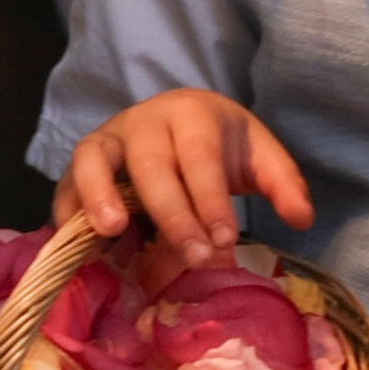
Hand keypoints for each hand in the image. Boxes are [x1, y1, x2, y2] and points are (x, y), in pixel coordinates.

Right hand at [55, 89, 314, 265]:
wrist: (182, 116)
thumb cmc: (221, 143)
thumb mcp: (259, 155)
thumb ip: (284, 183)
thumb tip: (302, 218)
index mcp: (194, 112)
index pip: (201, 156)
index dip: (210, 199)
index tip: (224, 241)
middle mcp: (146, 120)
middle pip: (152, 164)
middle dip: (173, 214)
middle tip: (196, 257)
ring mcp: (109, 136)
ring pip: (95, 159)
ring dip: (99, 194)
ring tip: (112, 232)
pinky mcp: (84, 160)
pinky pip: (66, 180)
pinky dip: (69, 208)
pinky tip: (80, 243)